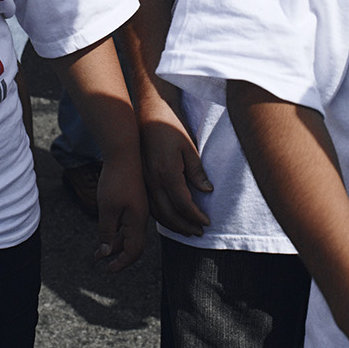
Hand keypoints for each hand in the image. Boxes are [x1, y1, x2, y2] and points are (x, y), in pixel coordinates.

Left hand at [92, 150, 148, 272]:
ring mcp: (137, 208)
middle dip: (116, 255)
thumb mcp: (107, 210)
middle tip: (101, 261)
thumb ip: (107, 232)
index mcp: (137, 222)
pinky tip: (106, 230)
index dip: (121, 263)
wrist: (124, 153)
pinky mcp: (133, 200)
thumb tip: (106, 252)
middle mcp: (140, 217)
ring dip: (114, 243)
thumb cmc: (115, 181)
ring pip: (128, 233)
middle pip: (132, 244)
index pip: (133, 251)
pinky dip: (116, 230)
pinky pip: (127, 222)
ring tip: (99, 251)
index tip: (109, 269)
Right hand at [137, 101, 212, 236]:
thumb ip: (197, 171)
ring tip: (187, 230)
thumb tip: (207, 191)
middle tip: (199, 232)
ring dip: (172, 224)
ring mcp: (145, 181)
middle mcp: (153, 180)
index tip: (207, 222)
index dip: (196, 216)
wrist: (148, 115)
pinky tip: (170, 218)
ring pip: (157, 212)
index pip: (183, 204)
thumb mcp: (188, 146)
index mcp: (167, 173)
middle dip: (185, 226)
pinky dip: (161, 216)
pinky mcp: (141, 179)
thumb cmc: (170, 128)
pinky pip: (150, 205)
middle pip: (169, 213)